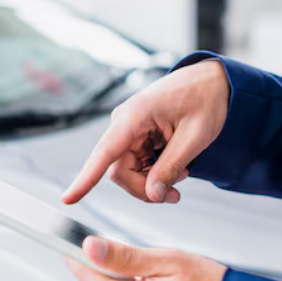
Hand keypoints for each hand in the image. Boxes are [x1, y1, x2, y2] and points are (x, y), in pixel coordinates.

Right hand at [62, 60, 228, 204]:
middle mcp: (124, 123)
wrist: (213, 82)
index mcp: (134, 116)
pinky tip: (176, 168)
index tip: (68, 199)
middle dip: (144, 188)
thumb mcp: (194, 137)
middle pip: (119, 171)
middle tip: (175, 195)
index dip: (85, 179)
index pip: (104, 153)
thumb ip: (170, 167)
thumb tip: (152, 194)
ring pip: (128, 171)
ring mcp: (129, 129)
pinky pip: (136, 164)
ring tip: (181, 176)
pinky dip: (154, 173)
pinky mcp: (137, 135)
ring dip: (152, 182)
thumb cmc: (205, 99)